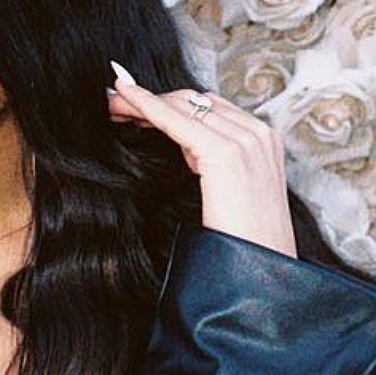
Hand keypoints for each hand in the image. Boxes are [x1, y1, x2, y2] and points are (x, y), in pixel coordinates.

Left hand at [107, 61, 296, 258]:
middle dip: (152, 99)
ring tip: (111, 104)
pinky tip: (122, 99)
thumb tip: (185, 149)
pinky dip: (145, 105)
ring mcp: (246, 140)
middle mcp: (259, 133)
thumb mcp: (233, 193)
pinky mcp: (226, 153)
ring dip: (142, 100)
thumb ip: (216, 165)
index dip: (169, 104)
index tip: (134, 104)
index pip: (209, 107)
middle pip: (194, 100)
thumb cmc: (241, 244)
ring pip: (182, 105)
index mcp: (264, 141)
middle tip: (114, 102)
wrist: (260, 275)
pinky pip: (175, 119)